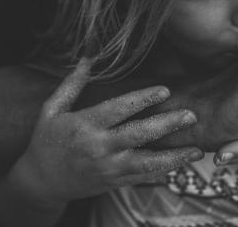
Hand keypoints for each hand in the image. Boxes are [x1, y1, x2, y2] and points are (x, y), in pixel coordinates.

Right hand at [10, 58, 203, 206]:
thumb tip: (88, 55)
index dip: (143, 99)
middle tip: (192, 115)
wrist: (39, 182)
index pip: (118, 109)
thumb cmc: (46, 140)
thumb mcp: (52, 109)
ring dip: (174, 156)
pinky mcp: (114, 182)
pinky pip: (143, 178)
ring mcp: (108, 168)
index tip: (165, 89)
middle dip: (167, 125)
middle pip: (138, 135)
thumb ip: (72, 83)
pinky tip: (183, 164)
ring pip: (146, 163)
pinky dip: (164, 172)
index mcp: (85, 125)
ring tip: (197, 149)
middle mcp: (99, 148)